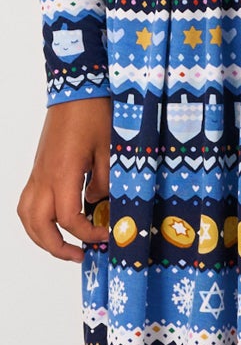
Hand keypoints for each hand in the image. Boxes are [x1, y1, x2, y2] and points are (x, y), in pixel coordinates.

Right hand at [17, 97, 111, 260]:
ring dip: (41, 236)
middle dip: (56, 246)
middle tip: (79, 255)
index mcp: (63, 174)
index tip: (104, 235)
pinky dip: (36, 219)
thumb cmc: (95, 115)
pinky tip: (55, 221)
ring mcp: (38, 173)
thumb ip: (105, 181)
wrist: (77, 89)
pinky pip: (28, 201)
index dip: (86, 233)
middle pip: (38, 225)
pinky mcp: (38, 168)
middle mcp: (44, 177)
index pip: (67, 219)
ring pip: (27, 216)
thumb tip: (96, 203)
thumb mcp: (110, 149)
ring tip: (64, 245)